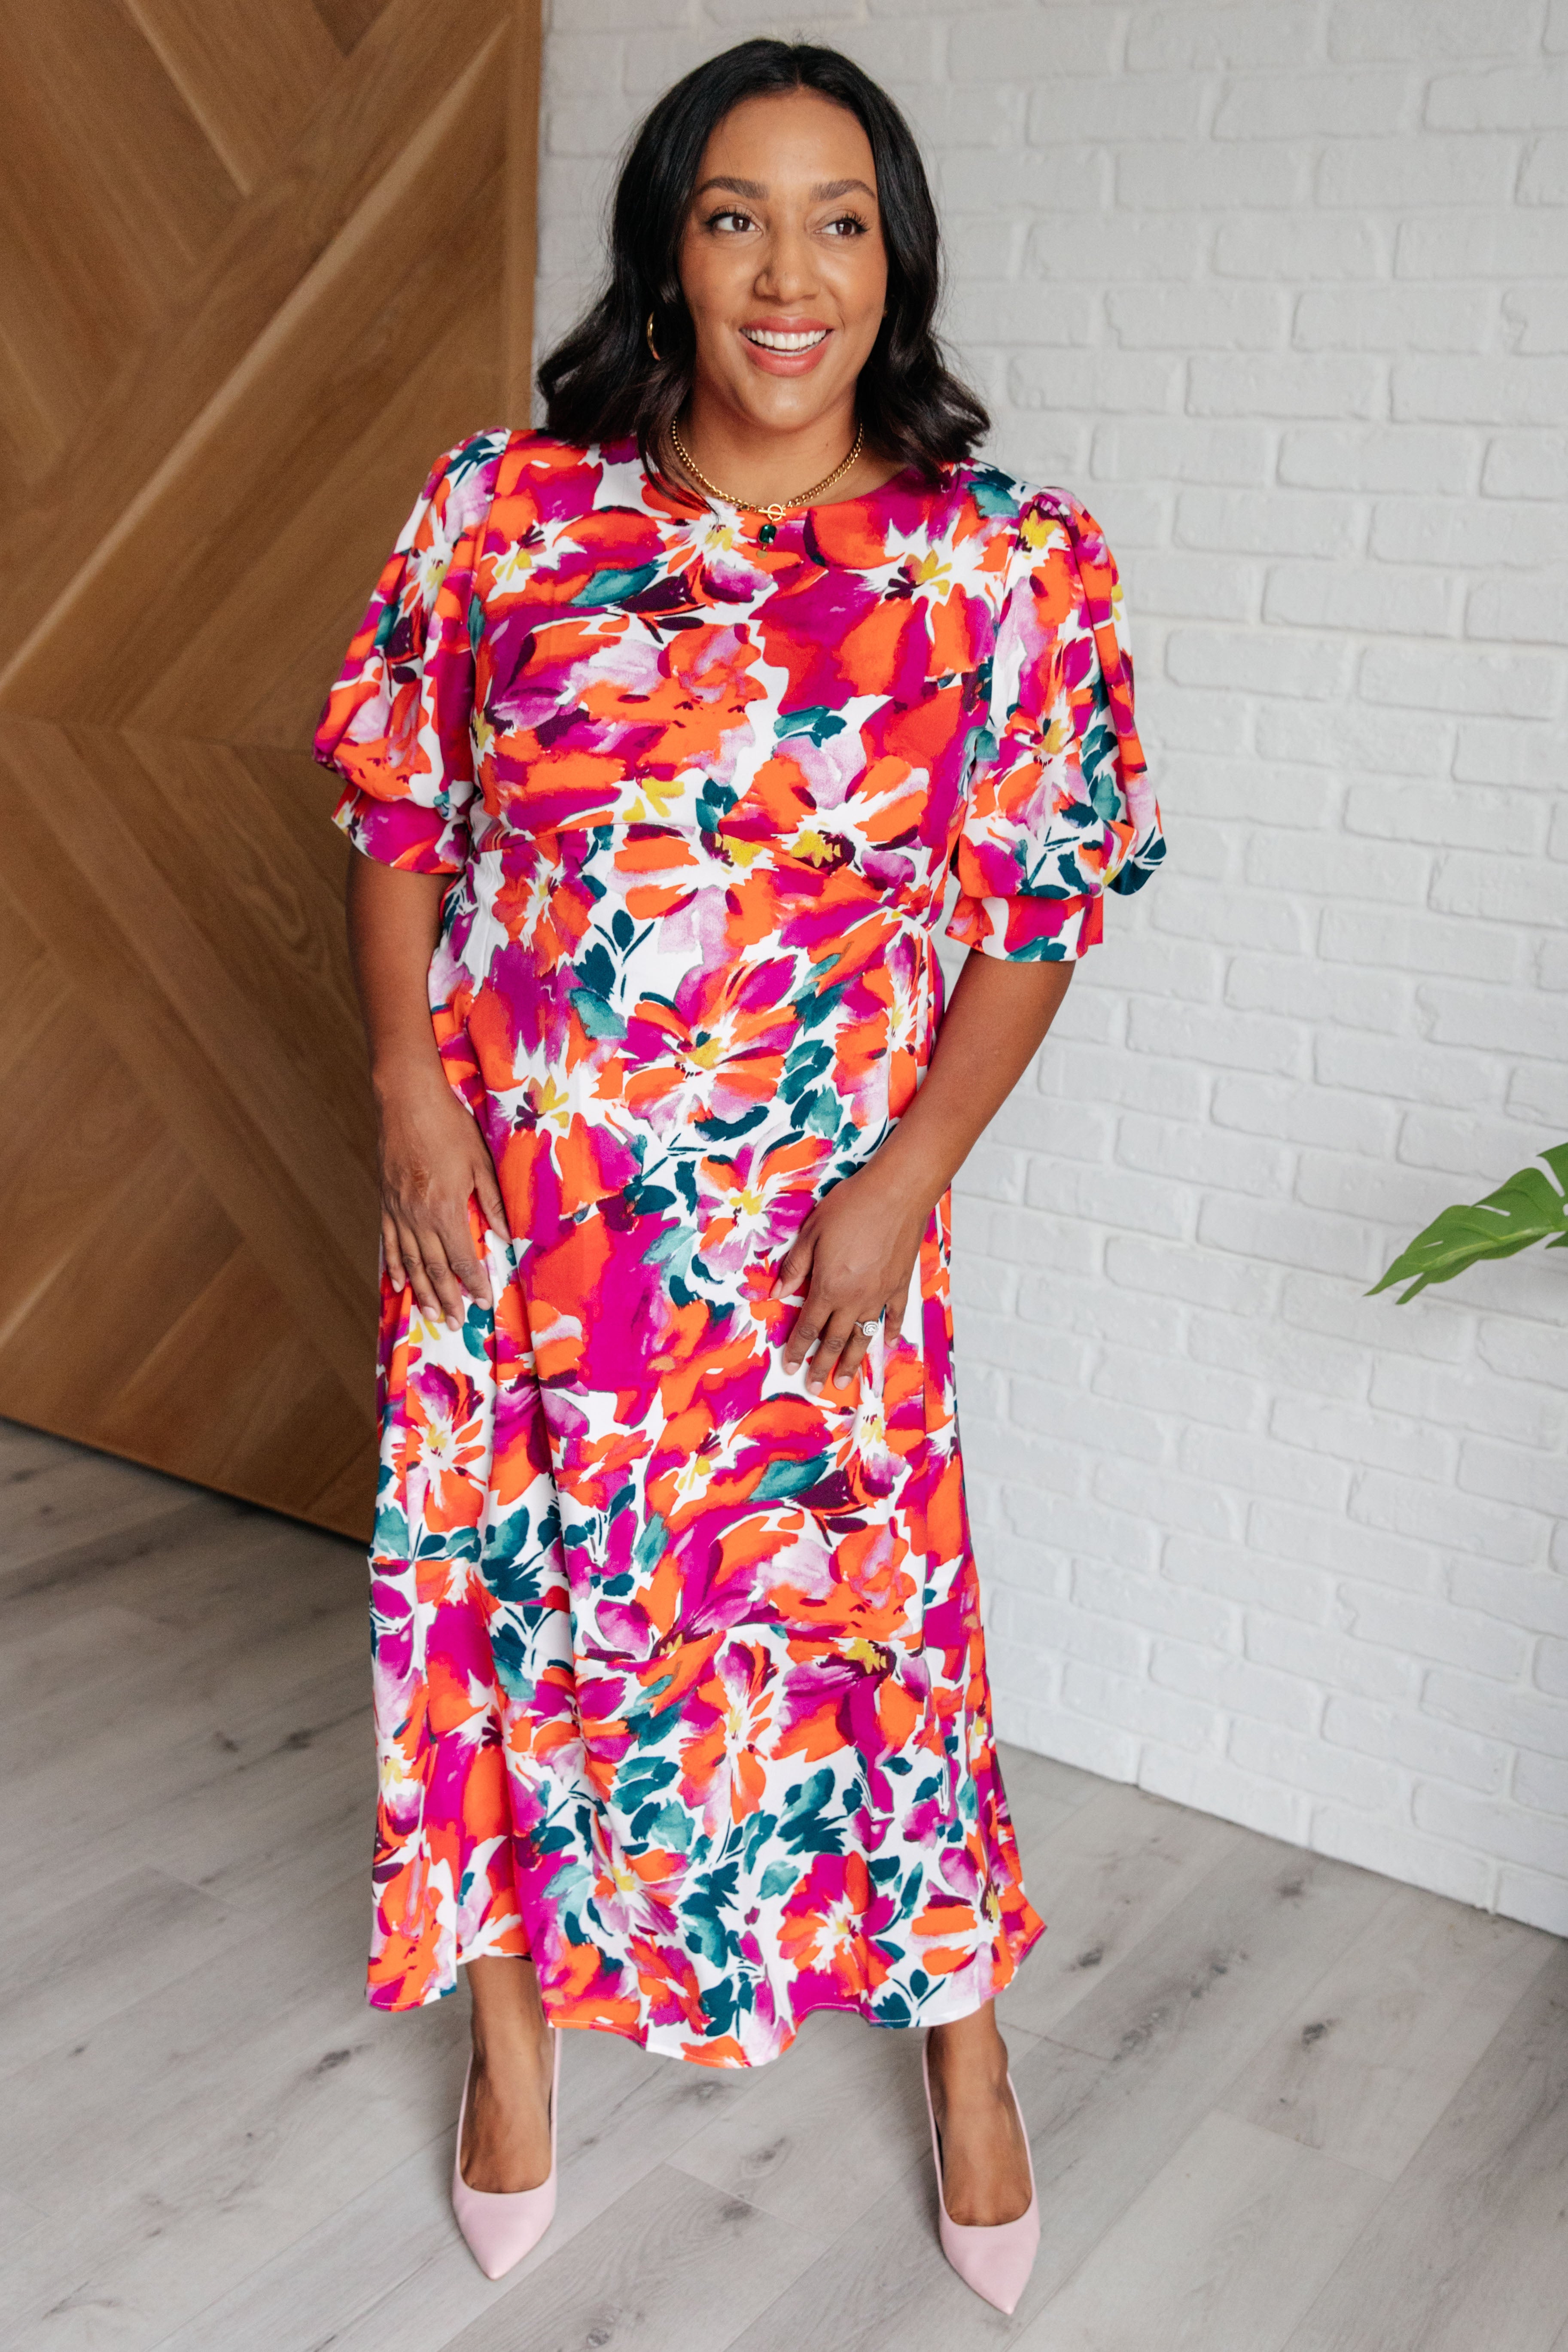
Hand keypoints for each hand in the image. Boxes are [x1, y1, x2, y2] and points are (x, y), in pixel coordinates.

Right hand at [375, 1066, 509, 1329]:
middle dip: (448, 1298)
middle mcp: (419, 1216)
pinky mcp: (386, 1201)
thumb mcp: (480, 1161)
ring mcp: (399, 1210)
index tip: (484, 1301)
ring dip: (422, 1291)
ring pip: (411, 1261)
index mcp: (446, 1208)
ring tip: (432, 1314)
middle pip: (435, 1268)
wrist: (406, 1100)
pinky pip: (390, 1241)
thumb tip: (505, 1234)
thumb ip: (492, 1201)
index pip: (462, 1258)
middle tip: (456, 1324)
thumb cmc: (448, 1125)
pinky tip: (399, 1282)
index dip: (474, 1283)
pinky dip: (394, 1265)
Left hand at [771, 1161, 932, 1394]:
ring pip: (863, 1337)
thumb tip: (776, 1292)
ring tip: (845, 1380)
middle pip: (834, 1340)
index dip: (797, 1349)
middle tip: (815, 1386)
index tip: (789, 1367)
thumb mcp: (811, 1233)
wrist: (896, 1193)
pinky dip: (891, 1332)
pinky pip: (895, 1316)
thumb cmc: (850, 1207)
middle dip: (822, 1365)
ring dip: (852, 1360)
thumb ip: (794, 1267)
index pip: (808, 1327)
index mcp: (828, 1287)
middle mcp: (854, 1298)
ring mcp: (880, 1295)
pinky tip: (886, 1344)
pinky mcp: (901, 1285)